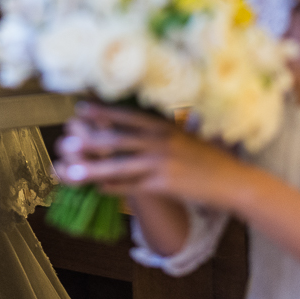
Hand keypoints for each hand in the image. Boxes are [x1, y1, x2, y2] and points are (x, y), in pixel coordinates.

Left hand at [54, 102, 252, 210]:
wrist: (234, 181)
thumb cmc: (209, 157)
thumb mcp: (184, 135)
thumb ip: (161, 130)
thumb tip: (138, 125)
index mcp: (163, 126)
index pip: (127, 116)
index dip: (101, 112)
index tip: (79, 108)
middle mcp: (160, 141)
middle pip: (116, 139)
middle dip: (88, 140)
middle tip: (64, 139)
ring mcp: (161, 163)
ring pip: (118, 165)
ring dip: (91, 169)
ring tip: (68, 171)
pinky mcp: (164, 185)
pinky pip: (132, 186)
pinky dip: (113, 188)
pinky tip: (97, 189)